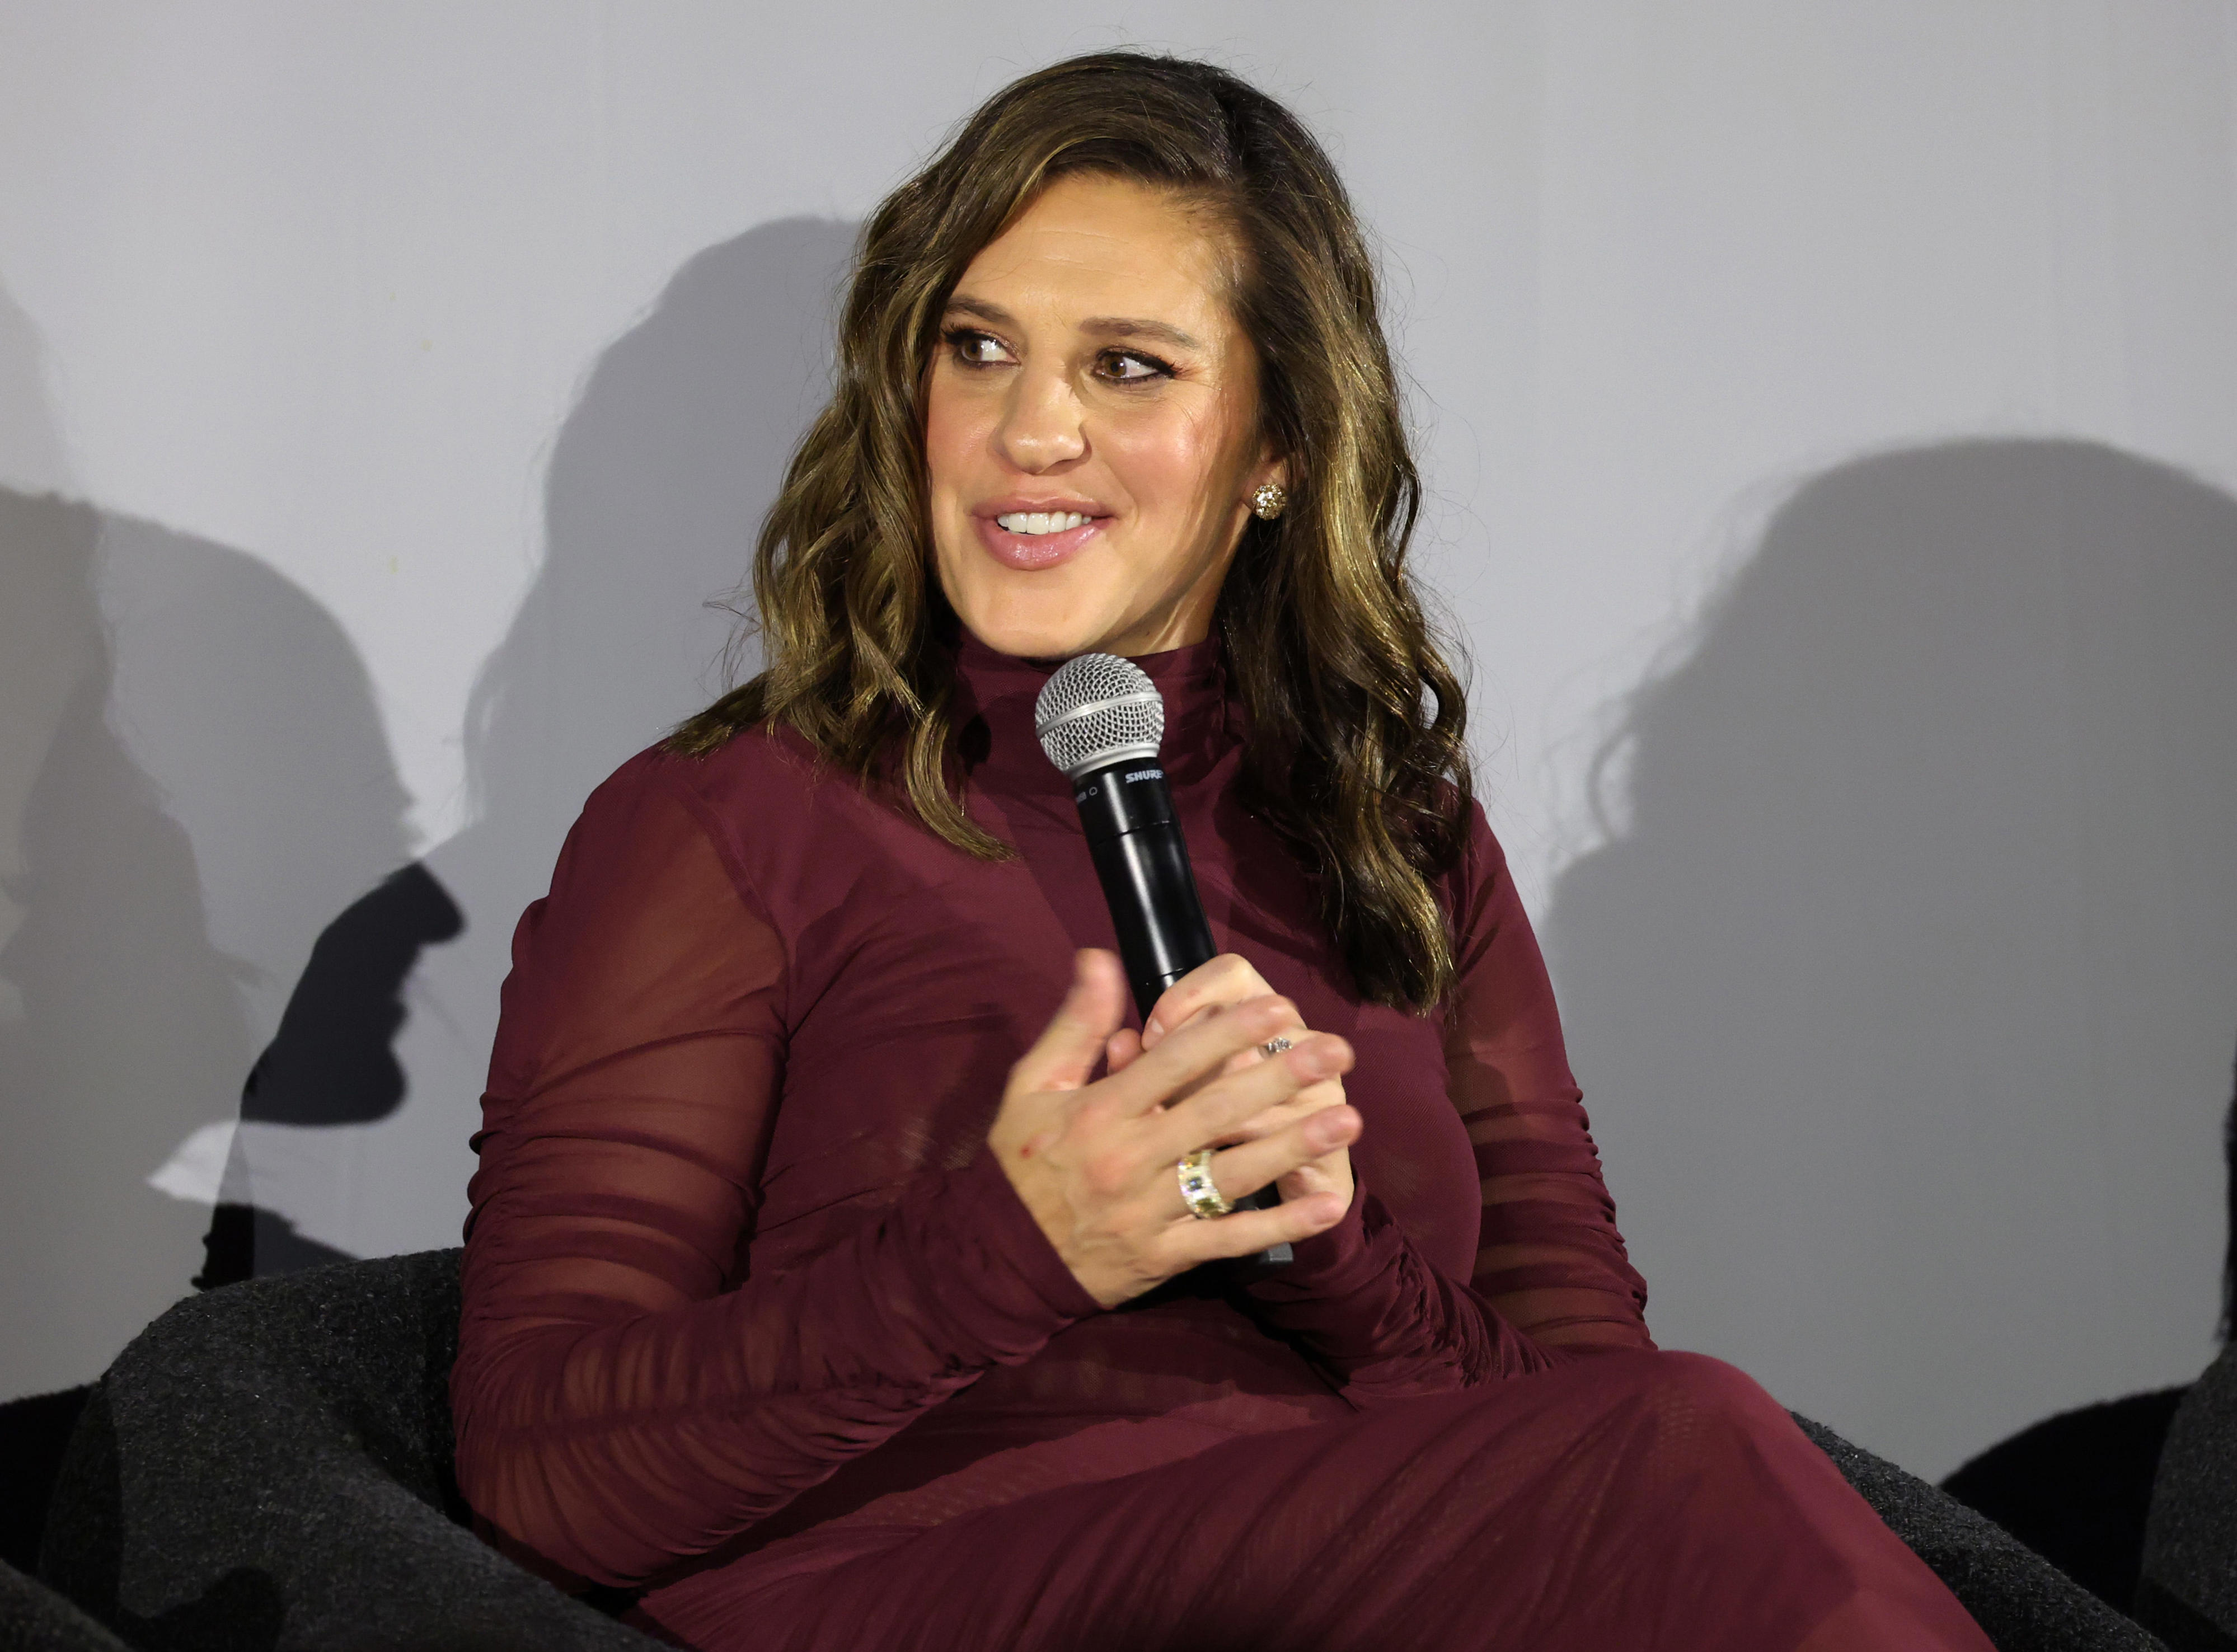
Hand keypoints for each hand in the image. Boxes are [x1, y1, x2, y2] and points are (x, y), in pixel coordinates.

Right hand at [989, 950, 1361, 1307]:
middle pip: (1214, 1111)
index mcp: (1099, 1111)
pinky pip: (1228, 1239)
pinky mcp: (1165, 1256)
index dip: (1227, 1032)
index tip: (1276, 1007)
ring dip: (1292, 1147)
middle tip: (1335, 1052)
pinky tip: (1325, 1203)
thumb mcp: (1032, 1086)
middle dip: (1279, 1079)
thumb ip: (1074, 1024)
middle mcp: (1129, 1158)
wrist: (999, 1257)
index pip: (1172, 1061)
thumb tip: (1099, 957)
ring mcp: (1150, 1211)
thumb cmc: (1020, 1163)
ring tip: (1345, 1120)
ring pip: (1231, 1174)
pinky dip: (1279, 1224)